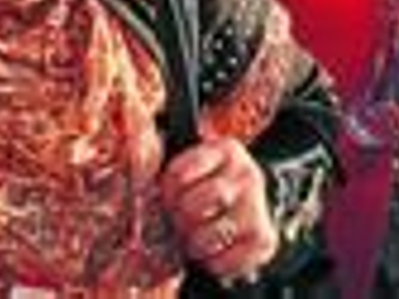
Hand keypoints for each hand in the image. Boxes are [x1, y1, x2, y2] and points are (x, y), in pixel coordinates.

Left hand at [159, 137, 278, 285]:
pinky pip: (231, 259)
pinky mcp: (265, 239)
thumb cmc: (208, 183)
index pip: (181, 171)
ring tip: (191, 239)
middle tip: (177, 221)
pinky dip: (214, 262)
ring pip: (212, 233)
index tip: (165, 197)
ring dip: (194, 242)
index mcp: (226, 150)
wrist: (249, 205)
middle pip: (197, 202)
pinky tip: (211, 253)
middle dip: (180, 217)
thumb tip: (134, 135)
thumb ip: (163, 154)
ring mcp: (259, 207)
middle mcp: (247, 175)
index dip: (166, 190)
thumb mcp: (191, 161)